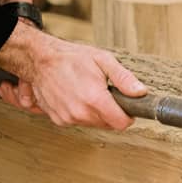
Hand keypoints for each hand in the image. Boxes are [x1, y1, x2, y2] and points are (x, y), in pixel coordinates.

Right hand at [0, 21, 147, 129]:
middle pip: (108, 124)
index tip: (126, 106)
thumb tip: (140, 92)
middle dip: (111, 111)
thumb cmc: (71, 58)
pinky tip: (76, 97)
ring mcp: (68, 118)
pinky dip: (81, 112)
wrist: (41, 60)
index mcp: (95, 99)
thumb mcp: (103, 60)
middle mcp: (81, 112)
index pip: (121, 123)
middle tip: (104, 93)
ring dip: (95, 112)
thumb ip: (124, 79)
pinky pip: (78, 122)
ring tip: (88, 92)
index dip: (127, 115)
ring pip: (93, 124)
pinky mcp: (59, 120)